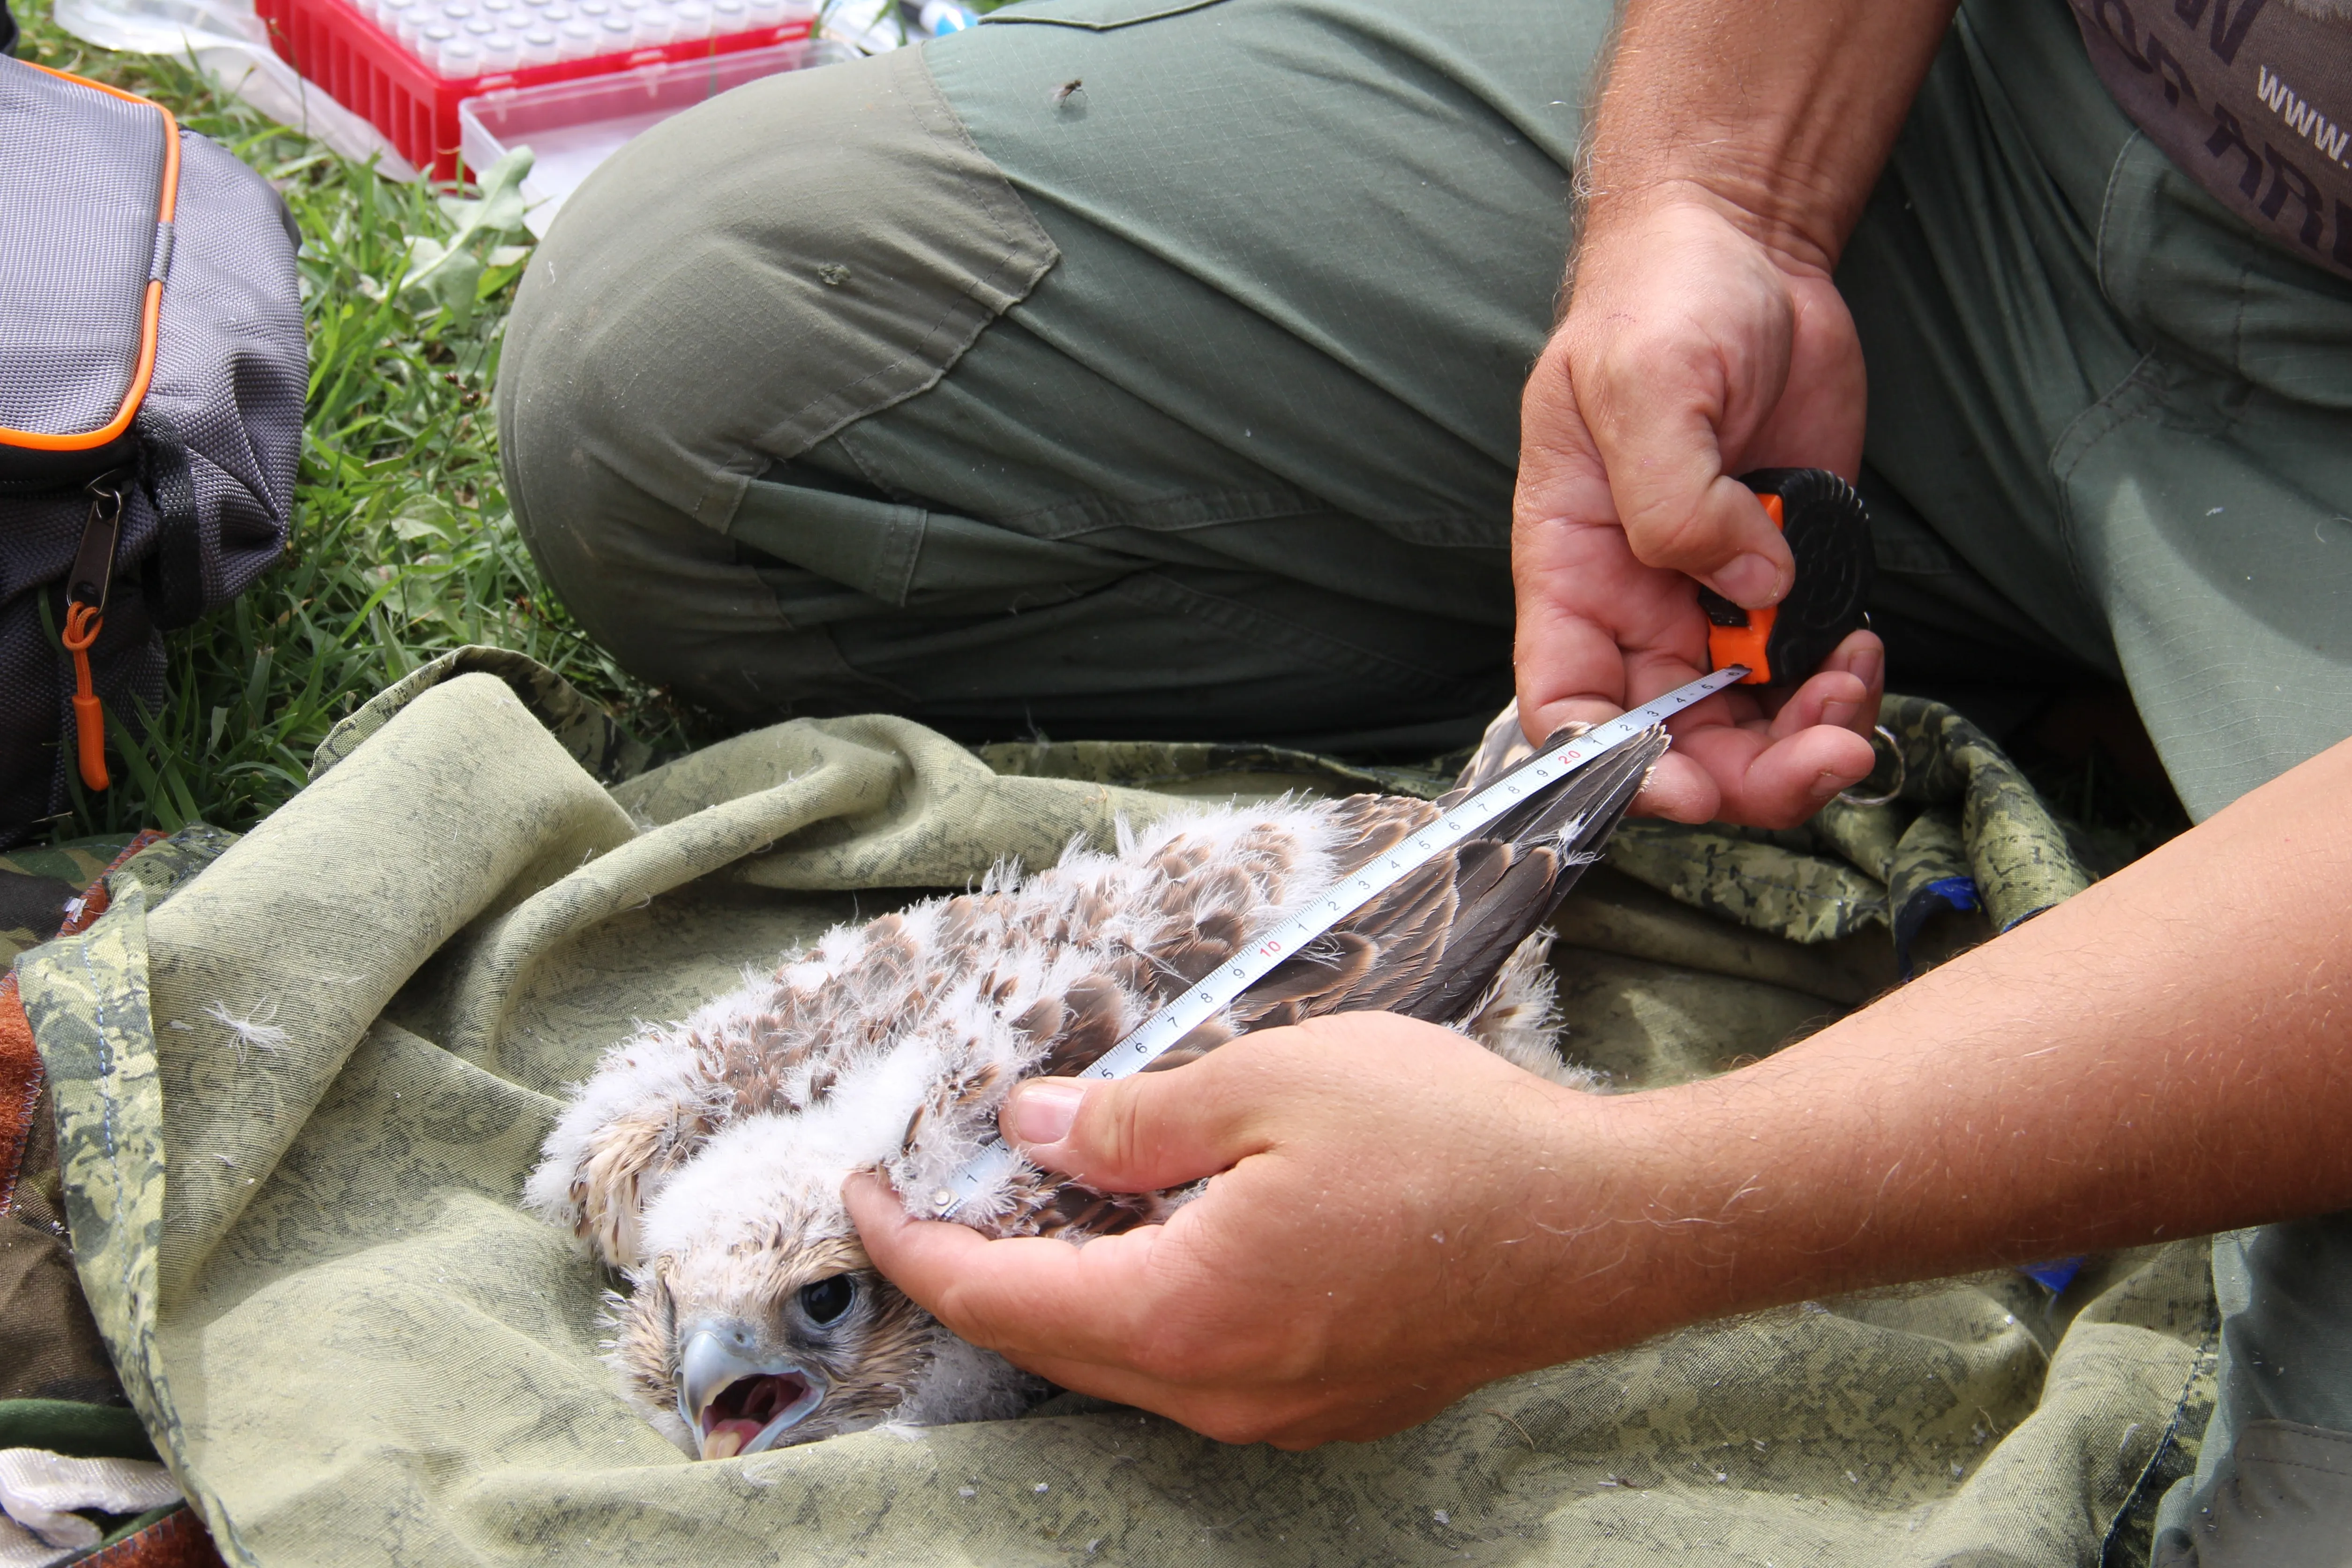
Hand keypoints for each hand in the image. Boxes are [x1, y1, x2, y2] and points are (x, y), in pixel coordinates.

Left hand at [844, 1015, 1671, 1448]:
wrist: (1604, 1226)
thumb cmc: (1450, 1145)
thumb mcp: (1270, 1085)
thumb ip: (1132, 1123)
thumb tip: (1032, 1132)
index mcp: (1183, 1316)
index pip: (996, 1296)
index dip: (911, 1246)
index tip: (861, 1196)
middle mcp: (1219, 1391)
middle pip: (1048, 1343)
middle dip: (973, 1273)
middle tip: (932, 1199)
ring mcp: (1278, 1411)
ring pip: (1122, 1360)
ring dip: (1063, 1289)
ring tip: (1041, 1205)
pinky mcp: (1330, 1401)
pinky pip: (1196, 1365)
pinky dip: (1144, 1305)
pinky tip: (1158, 1239)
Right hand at [1513, 193, 1882, 827]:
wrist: (1744, 246)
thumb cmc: (1662, 302)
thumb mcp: (1645, 384)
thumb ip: (1678, 497)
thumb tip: (1751, 585)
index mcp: (1573, 573)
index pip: (1569, 708)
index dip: (1616, 769)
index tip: (1686, 786)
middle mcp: (1637, 607)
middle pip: (1674, 742)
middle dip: (1747, 775)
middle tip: (1829, 752)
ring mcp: (1715, 599)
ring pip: (1747, 724)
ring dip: (1807, 737)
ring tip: (1858, 681)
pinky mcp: (1788, 577)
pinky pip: (1807, 673)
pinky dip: (1842, 686)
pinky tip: (1866, 645)